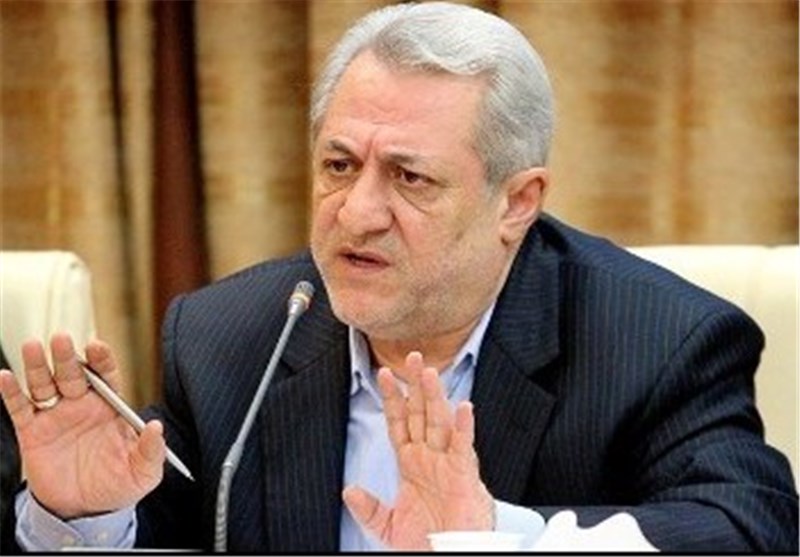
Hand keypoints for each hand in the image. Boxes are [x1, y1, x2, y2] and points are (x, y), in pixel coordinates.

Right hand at [0, 333, 164, 518]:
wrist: (86, 511)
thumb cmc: (118, 485)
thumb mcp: (143, 471)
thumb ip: (151, 450)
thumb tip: (156, 428)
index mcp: (110, 408)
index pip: (106, 375)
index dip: (101, 359)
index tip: (96, 346)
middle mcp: (82, 406)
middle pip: (74, 374)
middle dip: (67, 356)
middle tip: (61, 340)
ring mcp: (56, 417)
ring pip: (45, 384)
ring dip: (38, 366)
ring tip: (32, 347)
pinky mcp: (33, 433)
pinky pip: (20, 408)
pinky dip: (11, 393)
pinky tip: (5, 377)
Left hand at [343, 351, 493, 549]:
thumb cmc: (428, 542)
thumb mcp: (389, 525)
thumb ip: (369, 508)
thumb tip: (349, 491)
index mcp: (412, 464)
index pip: (400, 423)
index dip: (391, 399)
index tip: (382, 374)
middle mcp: (430, 459)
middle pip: (421, 413)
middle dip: (415, 385)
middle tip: (411, 357)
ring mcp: (448, 465)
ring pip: (440, 423)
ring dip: (434, 397)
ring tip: (428, 373)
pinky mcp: (465, 477)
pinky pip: (464, 448)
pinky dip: (464, 428)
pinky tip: (463, 408)